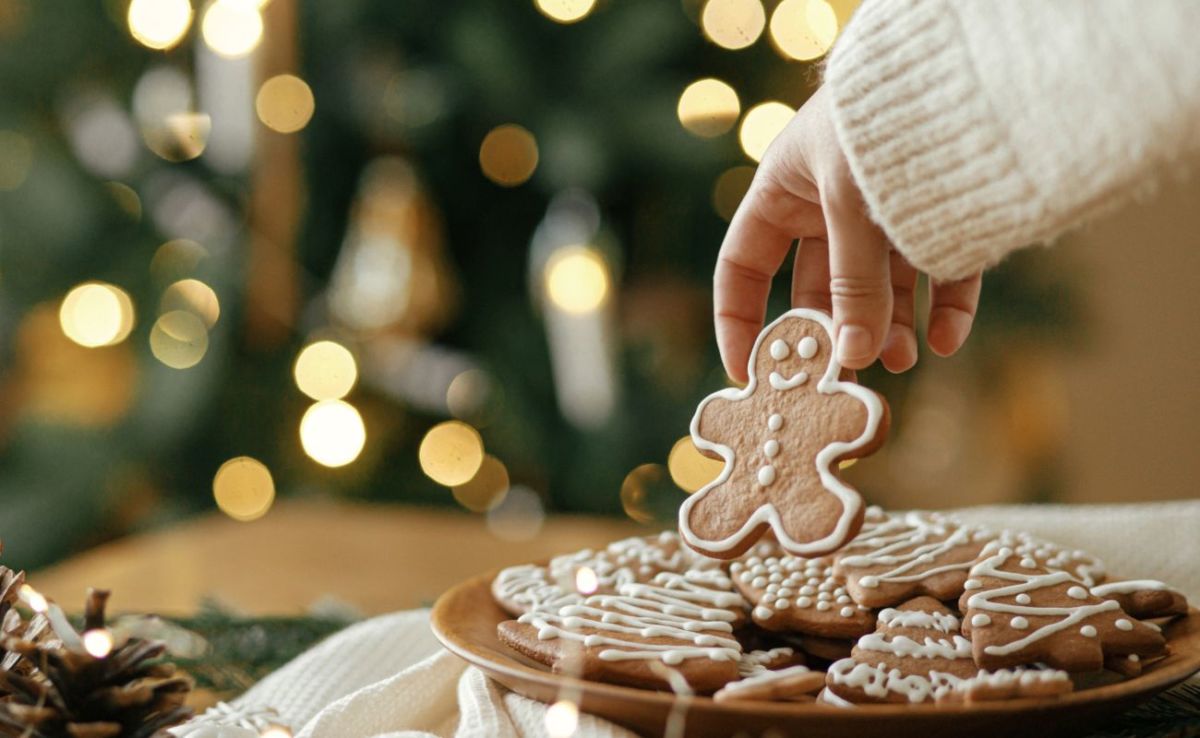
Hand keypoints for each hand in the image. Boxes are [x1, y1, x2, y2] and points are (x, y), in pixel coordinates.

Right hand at [714, 85, 980, 381]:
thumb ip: (851, 284)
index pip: (741, 268)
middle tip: (840, 379)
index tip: (748, 371)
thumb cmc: (881, 122)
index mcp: (783, 192)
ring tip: (902, 359)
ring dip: (889, 327)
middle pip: (816, 289)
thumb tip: (857, 356)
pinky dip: (943, 309)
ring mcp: (883, 215)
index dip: (738, 321)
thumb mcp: (852, 205)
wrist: (962, 68)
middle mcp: (828, 207)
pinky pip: (938, 274)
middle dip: (830, 334)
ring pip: (879, 289)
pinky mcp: (940, 217)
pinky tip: (946, 339)